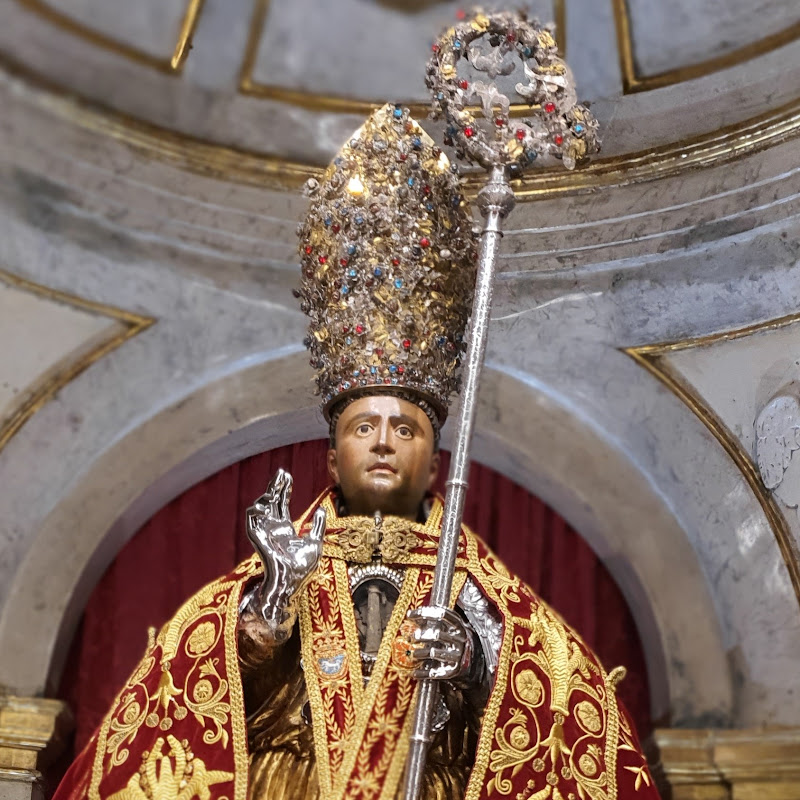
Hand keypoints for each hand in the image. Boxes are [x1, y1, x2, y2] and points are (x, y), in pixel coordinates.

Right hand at [246, 469, 325, 622]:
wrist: (292, 582)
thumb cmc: (302, 569)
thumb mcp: (315, 543)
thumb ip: (317, 526)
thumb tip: (321, 510)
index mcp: (285, 529)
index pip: (282, 504)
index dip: (284, 490)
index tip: (287, 477)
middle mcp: (273, 529)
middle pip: (271, 502)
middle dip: (275, 487)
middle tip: (282, 474)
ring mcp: (265, 533)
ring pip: (258, 509)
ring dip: (264, 497)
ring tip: (275, 489)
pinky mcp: (258, 539)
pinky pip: (251, 522)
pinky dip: (255, 511)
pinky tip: (265, 504)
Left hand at [403, 606, 472, 680]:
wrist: (472, 658)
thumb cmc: (453, 637)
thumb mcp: (448, 626)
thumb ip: (432, 620)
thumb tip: (410, 615)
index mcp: (458, 625)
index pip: (441, 614)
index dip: (424, 612)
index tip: (410, 614)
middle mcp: (459, 639)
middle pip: (437, 635)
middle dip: (422, 635)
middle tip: (412, 636)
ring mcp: (457, 655)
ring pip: (434, 653)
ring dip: (421, 653)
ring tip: (414, 653)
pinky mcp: (453, 670)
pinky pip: (435, 672)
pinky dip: (423, 673)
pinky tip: (414, 673)